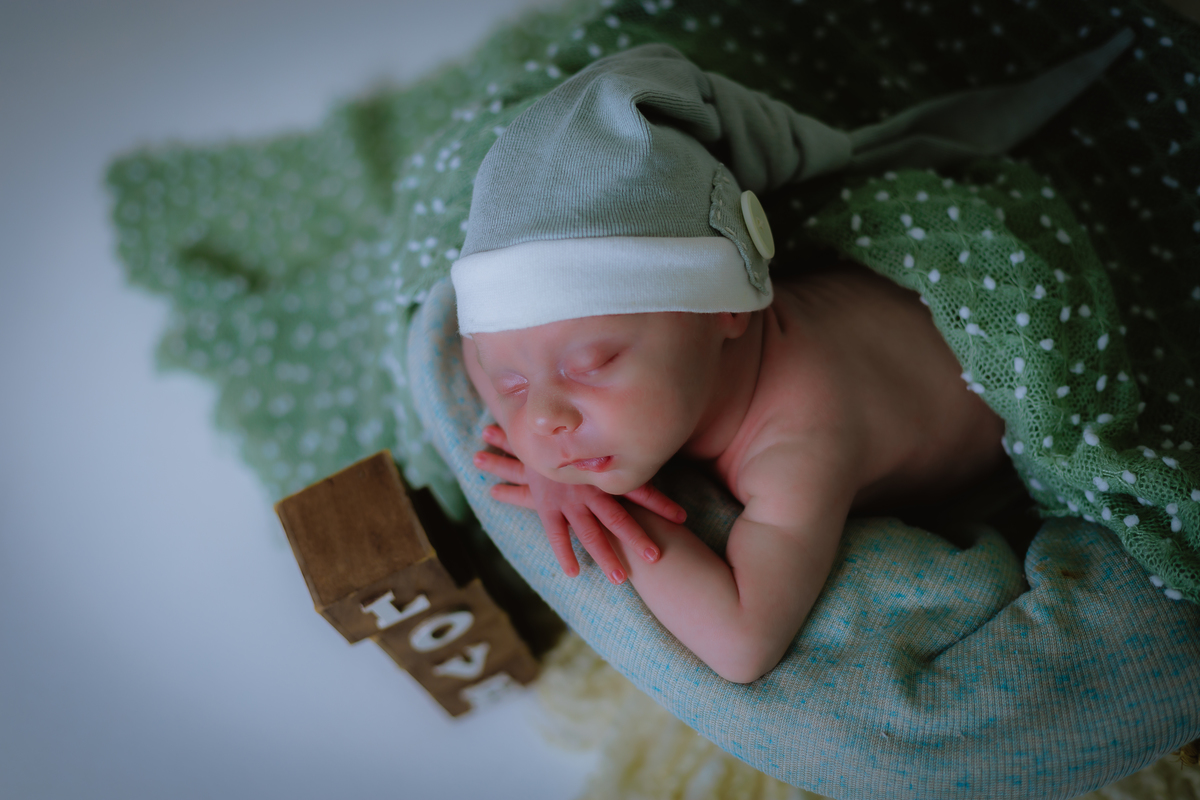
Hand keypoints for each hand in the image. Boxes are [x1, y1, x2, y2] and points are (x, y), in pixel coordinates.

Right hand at [472, 424, 685, 583]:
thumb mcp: (597, 444)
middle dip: (636, 538)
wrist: (532, 432)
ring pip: (589, 532)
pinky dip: (564, 554)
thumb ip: (620, 456)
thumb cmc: (571, 439)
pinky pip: (556, 534)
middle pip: (617, 517)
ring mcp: (568, 499)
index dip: (660, 503)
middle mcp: (589, 488)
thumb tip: (657, 450)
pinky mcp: (547, 506)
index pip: (639, 489)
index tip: (682, 518)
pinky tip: (574, 572)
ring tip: (620, 578)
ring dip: (605, 555)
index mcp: (605, 474)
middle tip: (654, 557)